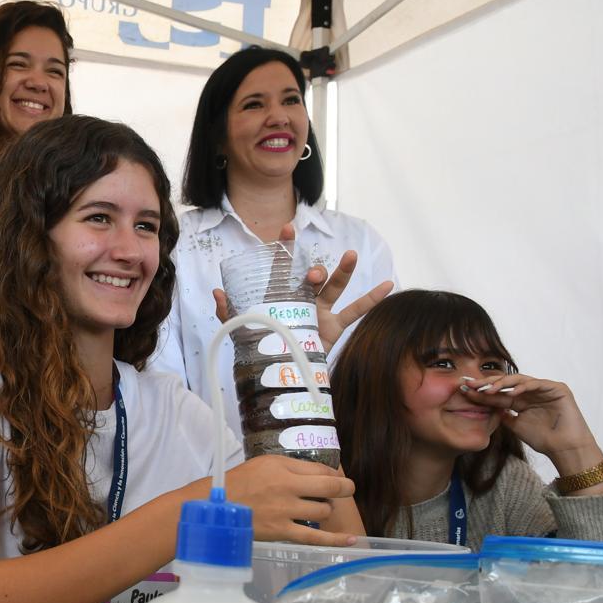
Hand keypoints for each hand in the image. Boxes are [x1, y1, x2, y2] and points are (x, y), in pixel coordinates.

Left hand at [211, 227, 391, 349]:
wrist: (280, 373)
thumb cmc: (261, 347)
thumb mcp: (242, 330)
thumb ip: (229, 312)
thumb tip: (216, 293)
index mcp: (280, 296)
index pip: (282, 267)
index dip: (285, 249)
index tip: (288, 229)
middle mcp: (302, 299)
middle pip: (311, 277)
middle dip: (313, 272)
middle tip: (311, 275)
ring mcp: (321, 311)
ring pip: (334, 287)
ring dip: (342, 271)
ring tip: (350, 255)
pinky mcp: (334, 326)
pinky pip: (356, 310)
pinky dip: (372, 298)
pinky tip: (387, 284)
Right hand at [223, 454, 357, 546]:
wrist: (216, 506)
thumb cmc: (238, 483)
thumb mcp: (263, 463)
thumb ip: (290, 466)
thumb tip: (317, 473)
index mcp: (281, 467)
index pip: (320, 469)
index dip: (334, 474)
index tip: (335, 478)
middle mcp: (287, 487)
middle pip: (329, 488)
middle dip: (344, 488)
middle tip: (346, 490)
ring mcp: (285, 511)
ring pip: (323, 510)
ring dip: (324, 509)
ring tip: (315, 508)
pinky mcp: (282, 532)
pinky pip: (315, 537)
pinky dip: (336, 539)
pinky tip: (352, 539)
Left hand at [457, 373, 602, 473]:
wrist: (564, 449)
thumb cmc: (543, 439)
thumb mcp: (515, 426)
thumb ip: (502, 415)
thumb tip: (486, 407)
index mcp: (522, 400)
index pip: (499, 392)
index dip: (482, 391)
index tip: (465, 390)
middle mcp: (532, 392)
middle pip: (507, 382)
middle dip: (488, 383)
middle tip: (472, 385)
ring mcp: (545, 388)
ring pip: (520, 379)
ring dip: (503, 383)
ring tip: (488, 389)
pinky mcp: (558, 388)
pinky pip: (538, 383)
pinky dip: (524, 386)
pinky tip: (511, 392)